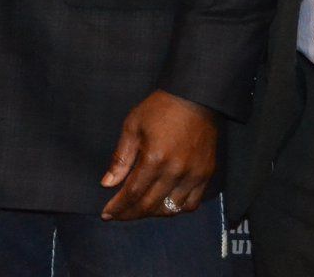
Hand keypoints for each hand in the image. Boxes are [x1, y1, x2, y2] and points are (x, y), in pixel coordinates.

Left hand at [98, 91, 216, 220]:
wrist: (195, 97)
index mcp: (154, 158)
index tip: (106, 214)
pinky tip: (164, 204)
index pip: (133, 193)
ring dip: (152, 213)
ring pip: (170, 209)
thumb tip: (107, 184)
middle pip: (150, 205)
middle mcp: (175, 171)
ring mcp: (193, 175)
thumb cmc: (160, 108)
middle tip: (118, 215)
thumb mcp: (133, 126)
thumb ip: (121, 158)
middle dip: (130, 214)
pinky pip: (191, 204)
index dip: (118, 207)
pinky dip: (176, 209)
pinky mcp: (206, 174)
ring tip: (139, 209)